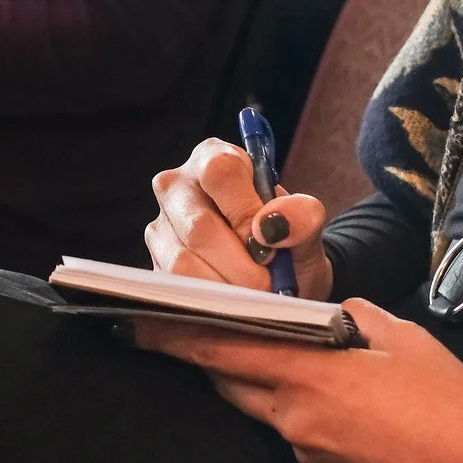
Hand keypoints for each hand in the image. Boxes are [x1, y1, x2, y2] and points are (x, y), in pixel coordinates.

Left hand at [138, 302, 462, 462]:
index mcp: (311, 374)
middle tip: (173, 328)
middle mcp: (296, 419)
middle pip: (229, 381)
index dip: (174, 333)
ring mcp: (306, 454)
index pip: (223, 348)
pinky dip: (290, 411)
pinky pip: (290, 435)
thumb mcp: (397, 335)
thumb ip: (345, 319)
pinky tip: (321, 400)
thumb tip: (317, 315)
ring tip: (258, 354)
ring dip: (251, 381)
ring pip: (258, 408)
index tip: (136, 319)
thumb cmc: (450, 397)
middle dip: (204, 354)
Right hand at [147, 138, 334, 300]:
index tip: (269, 244)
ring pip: (183, 261)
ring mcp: (161, 226)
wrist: (275, 273)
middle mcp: (178, 187)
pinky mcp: (156, 262)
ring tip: (254, 295)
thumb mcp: (306, 225)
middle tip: (268, 284)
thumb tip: (272, 225)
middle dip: (240, 264)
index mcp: (213, 159)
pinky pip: (177, 287)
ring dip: (226, 287)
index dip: (246, 211)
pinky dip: (211, 301)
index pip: (220, 173)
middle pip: (199, 225)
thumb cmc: (286, 239)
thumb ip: (303, 217)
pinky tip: (233, 303)